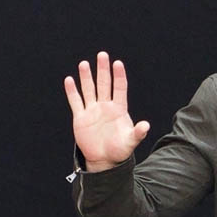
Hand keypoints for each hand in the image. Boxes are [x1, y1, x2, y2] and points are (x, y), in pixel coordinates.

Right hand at [63, 51, 149, 171]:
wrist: (104, 160)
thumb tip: (146, 126)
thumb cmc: (120, 150)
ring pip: (89, 90)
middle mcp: (105, 106)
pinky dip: (72, 91)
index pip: (119, 88)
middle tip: (102, 55)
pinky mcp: (81, 118)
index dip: (118, 76)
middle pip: (104, 84)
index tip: (118, 63)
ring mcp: (92, 111)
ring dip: (86, 77)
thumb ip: (137, 133)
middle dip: (103, 70)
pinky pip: (76, 102)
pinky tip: (69, 80)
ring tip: (84, 64)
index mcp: (119, 109)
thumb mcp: (130, 142)